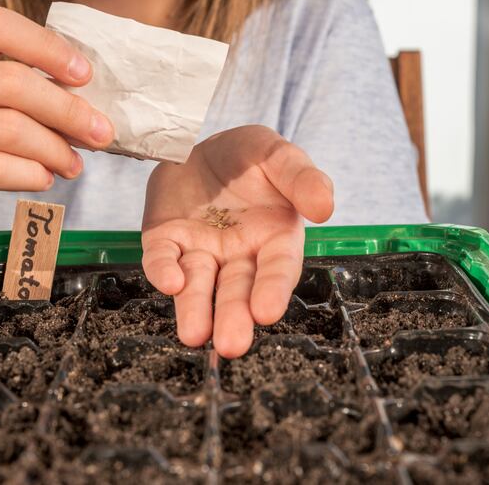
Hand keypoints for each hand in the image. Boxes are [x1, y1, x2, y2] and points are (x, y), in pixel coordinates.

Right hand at [0, 6, 113, 253]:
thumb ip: (9, 95)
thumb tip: (84, 106)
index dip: (47, 47)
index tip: (85, 76)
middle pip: (12, 83)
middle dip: (69, 110)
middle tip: (101, 134)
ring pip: (9, 129)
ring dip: (56, 148)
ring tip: (74, 165)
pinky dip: (30, 174)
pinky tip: (45, 179)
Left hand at [142, 125, 333, 357]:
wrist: (202, 144)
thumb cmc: (250, 157)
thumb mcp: (280, 156)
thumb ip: (303, 178)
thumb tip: (325, 208)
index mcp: (274, 238)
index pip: (277, 269)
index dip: (273, 290)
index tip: (267, 312)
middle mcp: (238, 254)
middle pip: (237, 290)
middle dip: (234, 317)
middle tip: (231, 344)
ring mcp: (200, 251)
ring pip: (198, 285)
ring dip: (195, 309)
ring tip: (194, 335)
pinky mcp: (165, 241)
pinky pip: (163, 258)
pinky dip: (163, 270)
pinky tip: (169, 281)